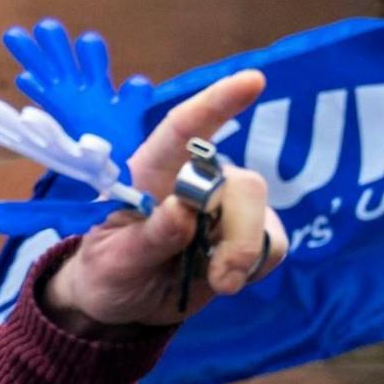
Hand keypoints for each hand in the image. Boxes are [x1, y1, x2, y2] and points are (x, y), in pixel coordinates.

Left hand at [42, 70, 289, 330]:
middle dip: (239, 232)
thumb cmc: (109, 270)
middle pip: (242, 185)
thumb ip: (147, 238)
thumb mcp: (113, 262)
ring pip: (263, 216)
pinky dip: (254, 268)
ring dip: (244, 256)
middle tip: (221, 278)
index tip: (253, 81)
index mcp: (153, 172)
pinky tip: (222, 279)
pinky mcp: (250, 234)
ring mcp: (227, 206)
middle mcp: (197, 180)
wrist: (125, 302)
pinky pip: (274, 244)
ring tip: (217, 283)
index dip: (217, 103)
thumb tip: (183, 210)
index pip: (184, 129)